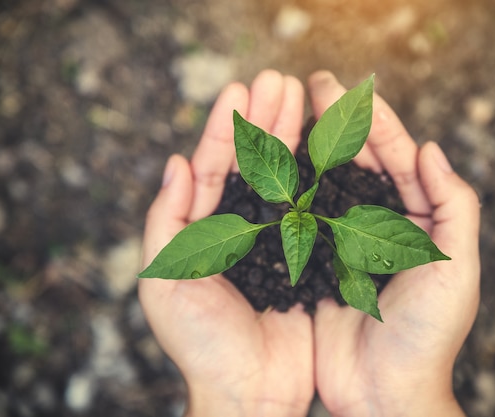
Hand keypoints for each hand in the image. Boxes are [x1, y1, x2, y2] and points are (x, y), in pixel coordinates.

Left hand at [139, 70, 313, 416]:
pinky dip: (320, 174)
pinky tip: (329, 143)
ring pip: (285, 176)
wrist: (250, 389)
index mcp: (204, 227)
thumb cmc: (201, 342)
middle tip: (280, 79)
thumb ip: (166, 220)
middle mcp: (241, 226)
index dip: (225, 126)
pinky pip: (314, 207)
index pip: (213, 165)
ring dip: (292, 135)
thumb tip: (174, 162)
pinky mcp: (308, 255)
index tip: (241, 89)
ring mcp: (277, 238)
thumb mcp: (165, 281)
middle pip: (252, 162)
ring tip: (304, 96)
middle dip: (264, 119)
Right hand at [310, 71, 480, 416]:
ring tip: (286, 110)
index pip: (397, 157)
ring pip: (325, 183)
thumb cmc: (428, 335)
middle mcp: (378, 224)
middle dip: (336, 121)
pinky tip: (269, 164)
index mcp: (416, 220)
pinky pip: (299, 217)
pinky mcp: (314, 263)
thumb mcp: (455, 268)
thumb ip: (454, 206)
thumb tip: (431, 147)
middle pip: (357, 162)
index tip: (345, 89)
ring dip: (308, 146)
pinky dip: (286, 188)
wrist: (385, 392)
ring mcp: (344, 241)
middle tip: (311, 83)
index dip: (373, 121)